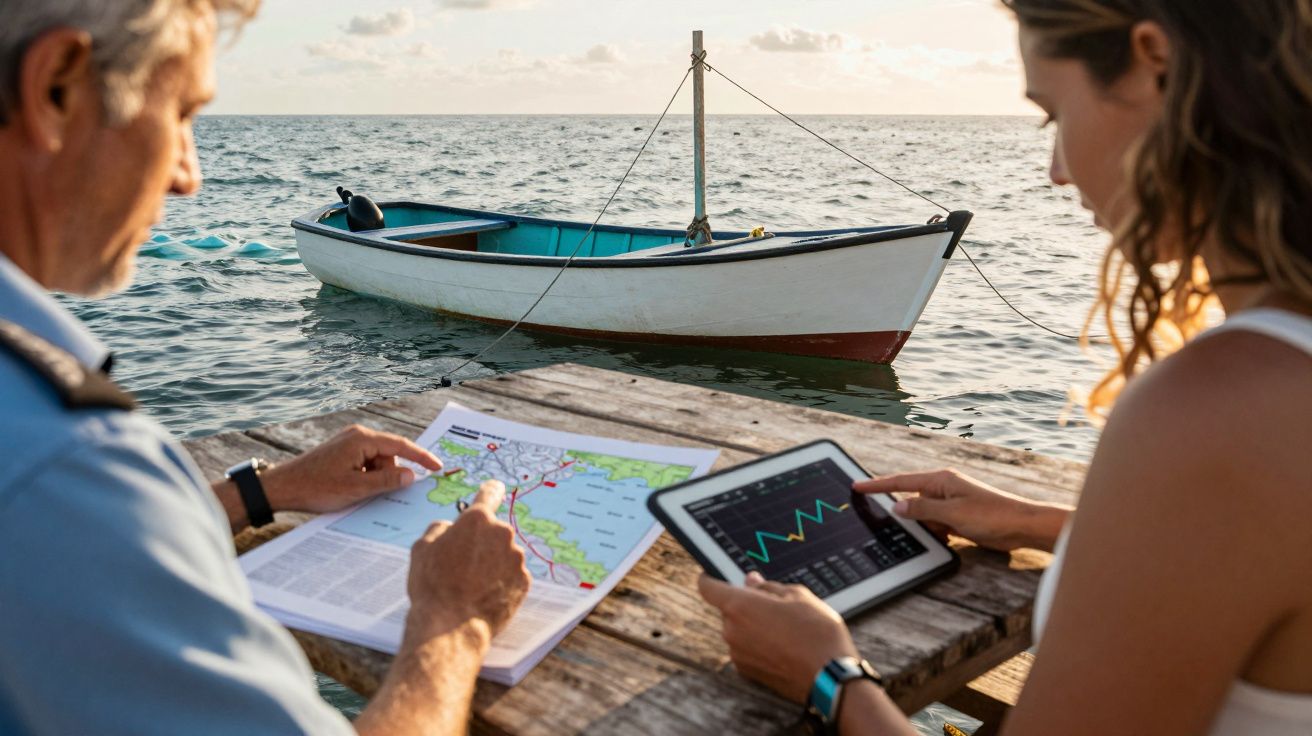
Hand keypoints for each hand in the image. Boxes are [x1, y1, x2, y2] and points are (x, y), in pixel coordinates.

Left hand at [261, 424, 441, 514]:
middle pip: (389, 455)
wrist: (281, 488)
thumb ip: (387, 481)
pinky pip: (364, 464)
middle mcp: (357, 435)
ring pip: (377, 462)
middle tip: (374, 493)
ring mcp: (348, 443)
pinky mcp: (341, 452)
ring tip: (355, 493)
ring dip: (374, 479)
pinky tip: (351, 489)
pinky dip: (365, 477)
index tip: (438, 467)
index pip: (401, 446)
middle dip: (388, 475)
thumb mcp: (356, 488)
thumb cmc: (316, 487)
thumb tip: (412, 475)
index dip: (422, 457)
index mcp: (362, 439)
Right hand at [406, 480, 530, 642]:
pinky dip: (501, 582)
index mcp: (477, 520)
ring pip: (504, 555)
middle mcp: (502, 534)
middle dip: (482, 543)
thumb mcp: (422, 548)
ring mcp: (516, 558)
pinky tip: (483, 596)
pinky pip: (512, 576)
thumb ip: (439, 528)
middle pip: (494, 532)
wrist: (450, 626)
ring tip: (470, 586)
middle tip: (461, 565)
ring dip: (491, 564)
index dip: (490, 491)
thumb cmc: (433, 586)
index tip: (495, 489)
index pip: (489, 494)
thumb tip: (450, 527)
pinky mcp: (524, 582)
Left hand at [699, 572, 857, 702]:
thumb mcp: (797, 595)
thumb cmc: (817, 631)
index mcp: (739, 606)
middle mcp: (731, 631)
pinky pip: (746, 648)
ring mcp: (738, 654)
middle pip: (728, 609)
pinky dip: (759, 644)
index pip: (708, 587)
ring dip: (753, 625)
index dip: (710, 578)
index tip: (715, 575)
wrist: (830, 676)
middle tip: (774, 604)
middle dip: (745, 604)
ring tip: (786, 627)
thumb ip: (768, 586)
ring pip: (738, 630)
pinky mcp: (747, 672)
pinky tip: (784, 645)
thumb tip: (751, 581)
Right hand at [853, 469, 1069, 551]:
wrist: (1023, 527)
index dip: (877, 485)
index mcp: (941, 481)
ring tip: (922, 532)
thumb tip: (898, 506)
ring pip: (922, 514)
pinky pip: (935, 524)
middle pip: (910, 498)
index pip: (901, 481)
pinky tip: (935, 538)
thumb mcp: (953, 514)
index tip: (857, 485)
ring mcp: (951, 504)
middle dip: (899, 509)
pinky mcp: (958, 518)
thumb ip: (923, 510)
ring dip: (920, 525)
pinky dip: (932, 531)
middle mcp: (944, 489)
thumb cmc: (993, 515)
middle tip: (878, 515)